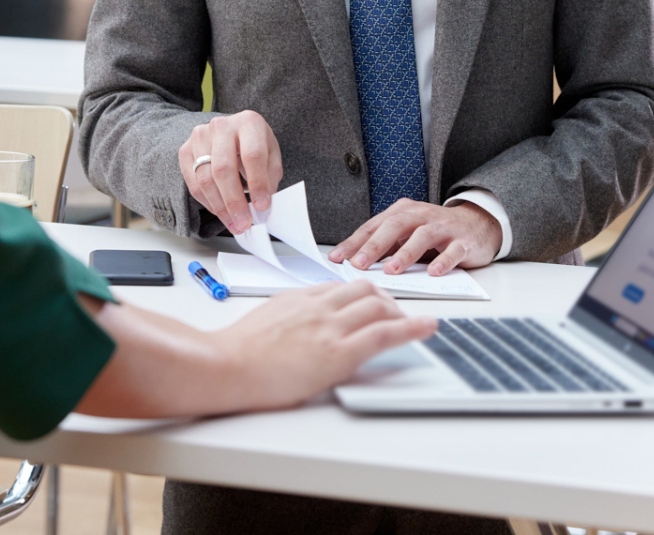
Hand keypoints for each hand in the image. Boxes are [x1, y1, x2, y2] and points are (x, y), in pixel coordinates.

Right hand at [75, 282, 436, 418]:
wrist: (224, 367)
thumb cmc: (233, 353)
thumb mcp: (261, 323)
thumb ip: (283, 318)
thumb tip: (291, 327)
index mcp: (297, 297)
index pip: (339, 286)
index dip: (361, 293)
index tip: (371, 300)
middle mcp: (318, 304)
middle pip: (364, 289)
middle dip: (385, 299)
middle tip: (395, 311)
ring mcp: (330, 326)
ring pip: (379, 305)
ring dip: (399, 312)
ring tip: (412, 322)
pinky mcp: (340, 351)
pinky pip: (387, 334)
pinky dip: (413, 328)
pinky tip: (429, 328)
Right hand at [178, 110, 283, 235]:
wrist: (231, 132)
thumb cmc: (254, 145)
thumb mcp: (271, 156)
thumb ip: (269, 179)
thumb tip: (261, 207)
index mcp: (248, 122)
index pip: (252, 155)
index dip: (257, 183)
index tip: (262, 206)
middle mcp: (221, 126)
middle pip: (223, 169)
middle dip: (234, 201)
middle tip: (244, 223)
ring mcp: (200, 136)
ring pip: (205, 179)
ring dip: (220, 207)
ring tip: (234, 223)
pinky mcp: (185, 150)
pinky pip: (193, 184)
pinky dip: (208, 203)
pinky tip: (221, 212)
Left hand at [328, 199, 500, 275]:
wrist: (478, 223)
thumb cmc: (435, 232)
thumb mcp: (407, 234)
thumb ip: (386, 246)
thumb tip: (355, 264)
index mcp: (402, 212)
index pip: (373, 226)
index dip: (354, 242)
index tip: (336, 258)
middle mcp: (421, 215)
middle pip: (394, 226)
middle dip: (374, 245)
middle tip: (359, 264)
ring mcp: (443, 227)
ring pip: (422, 236)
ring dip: (405, 253)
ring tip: (392, 270)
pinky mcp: (463, 241)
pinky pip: (452, 251)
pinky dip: (443, 261)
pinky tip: (433, 273)